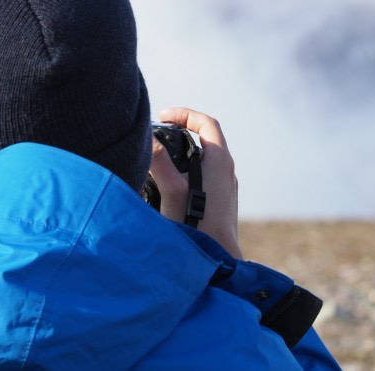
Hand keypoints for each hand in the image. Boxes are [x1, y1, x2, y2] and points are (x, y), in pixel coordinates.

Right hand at [149, 107, 242, 259]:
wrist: (219, 261)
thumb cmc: (198, 226)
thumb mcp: (173, 189)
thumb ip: (159, 162)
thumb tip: (147, 139)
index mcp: (220, 160)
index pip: (206, 123)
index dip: (185, 114)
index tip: (164, 116)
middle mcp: (227, 171)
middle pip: (207, 138)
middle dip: (183, 131)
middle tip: (160, 132)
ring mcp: (226, 187)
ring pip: (206, 158)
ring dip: (185, 151)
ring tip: (162, 156)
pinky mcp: (222, 202)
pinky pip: (206, 176)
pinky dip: (189, 169)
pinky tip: (170, 183)